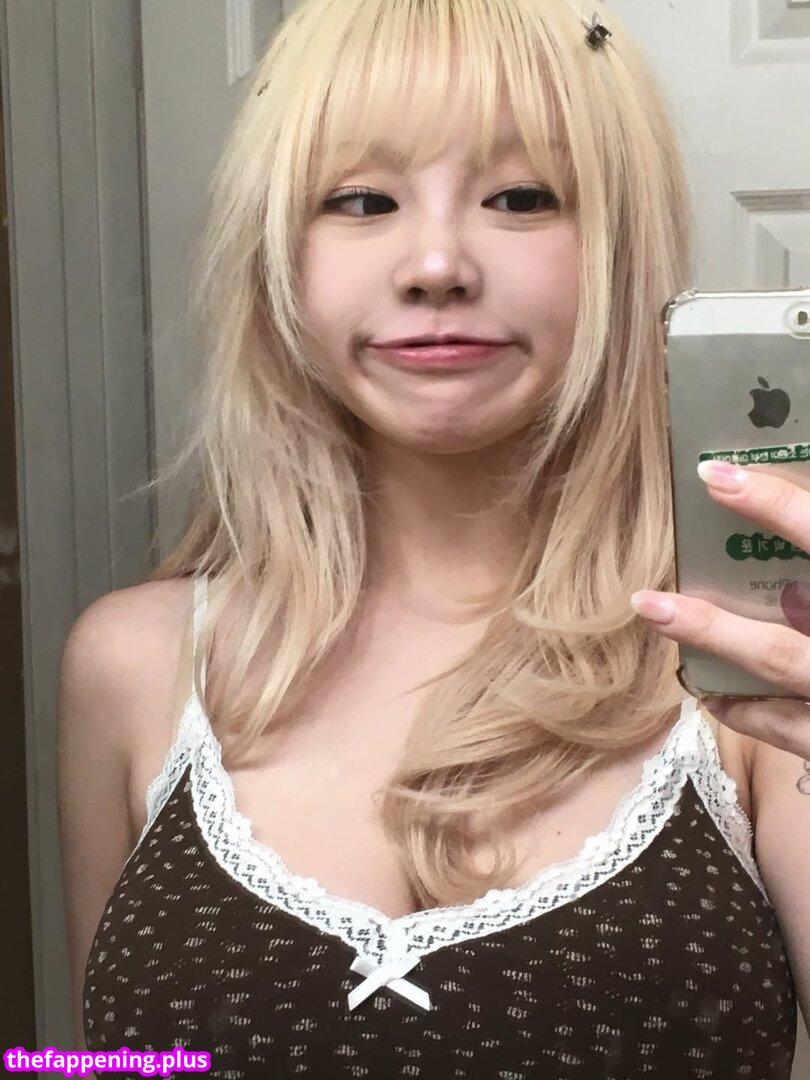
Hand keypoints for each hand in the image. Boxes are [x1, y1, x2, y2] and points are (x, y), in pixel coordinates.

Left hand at [630, 459, 809, 759]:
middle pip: (787, 647)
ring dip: (719, 662)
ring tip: (664, 627)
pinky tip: (714, 693)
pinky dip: (750, 711)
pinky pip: (795, 736)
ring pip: (783, 691)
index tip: (716, 476)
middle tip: (648, 600)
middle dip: (713, 625)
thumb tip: (794, 574)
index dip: (777, 507)